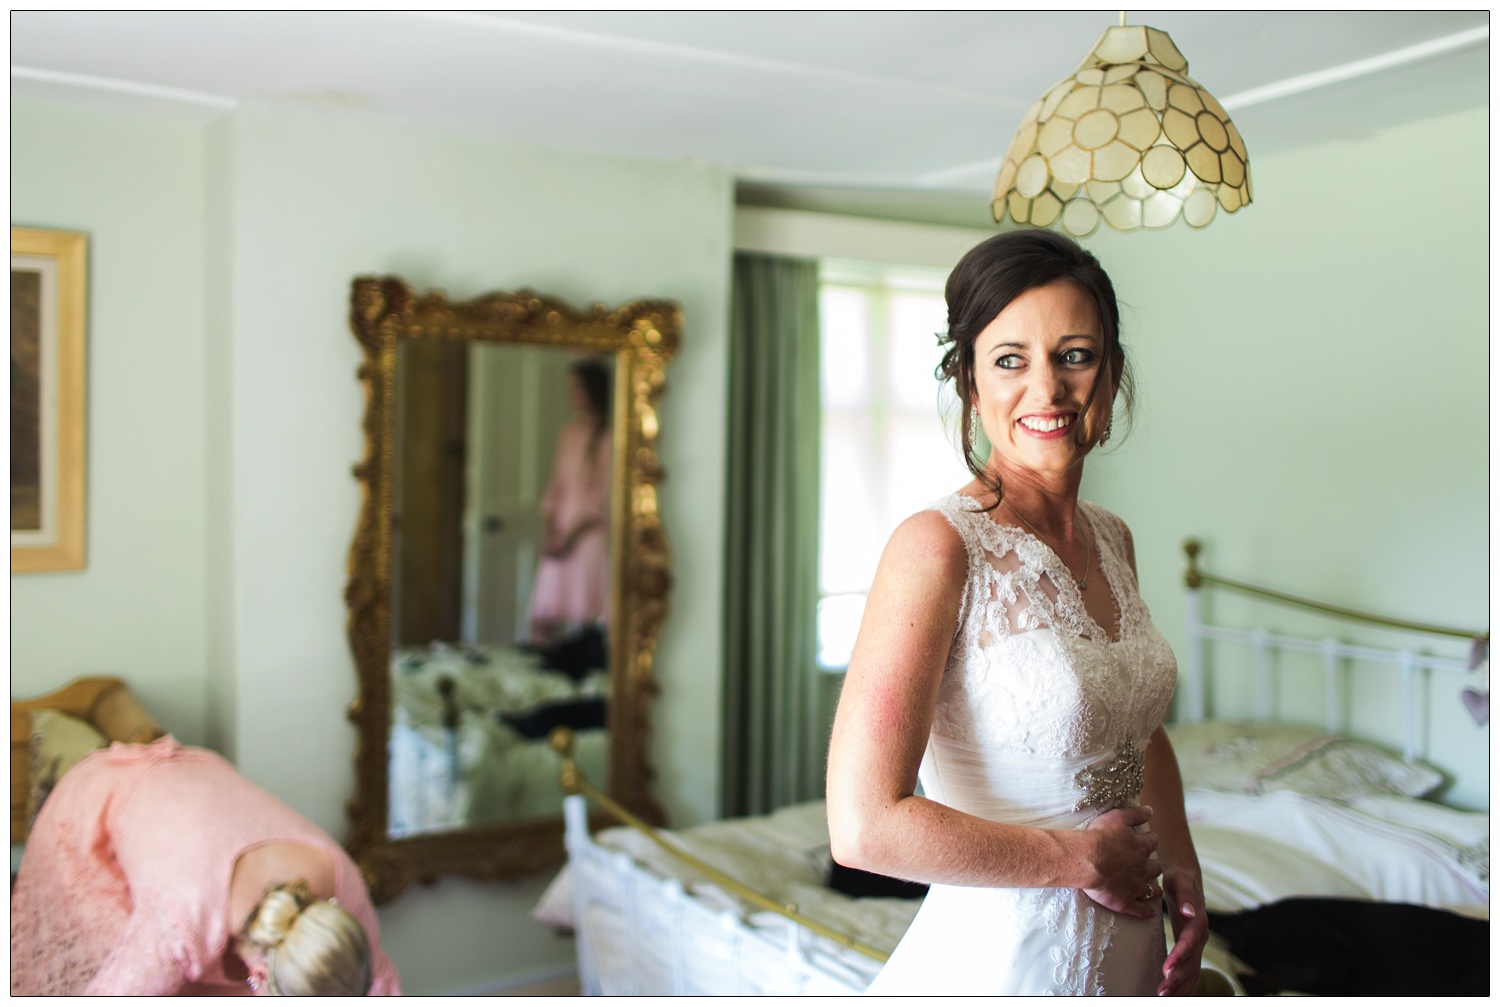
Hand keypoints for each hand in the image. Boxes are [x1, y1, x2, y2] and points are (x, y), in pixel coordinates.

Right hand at [1079, 805, 1161, 919]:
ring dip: (1154, 889)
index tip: (1147, 841)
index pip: (1152, 842)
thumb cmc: (1099, 836)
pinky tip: (1149, 913)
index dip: (1149, 841)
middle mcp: (1143, 868)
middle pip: (1155, 868)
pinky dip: (1146, 912)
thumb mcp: (1117, 817)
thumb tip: (1150, 810)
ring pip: (1152, 890)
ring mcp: (1135, 887)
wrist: (1086, 859)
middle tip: (1149, 865)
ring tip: (1154, 889)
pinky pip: (1140, 910)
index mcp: (1142, 847)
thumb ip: (1135, 813)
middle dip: (1154, 866)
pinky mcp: (1125, 902)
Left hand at [1156, 865, 1207, 995]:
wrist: (1187, 879)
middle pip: (1191, 962)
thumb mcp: (1181, 881)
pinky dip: (1185, 984)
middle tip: (1162, 990)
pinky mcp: (1191, 948)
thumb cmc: (1181, 880)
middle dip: (1178, 978)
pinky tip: (1175, 995)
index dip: (1179, 957)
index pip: (1189, 943)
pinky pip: (1191, 970)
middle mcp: (1200, 936)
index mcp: (1198, 922)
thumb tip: (1190, 911)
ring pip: (1192, 970)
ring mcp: (1197, 944)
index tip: (1167, 969)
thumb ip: (1186, 895)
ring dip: (1180, 985)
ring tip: (1163, 995)